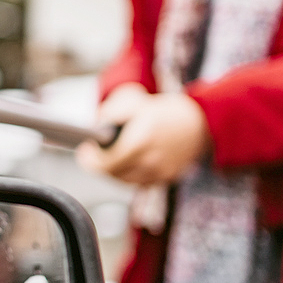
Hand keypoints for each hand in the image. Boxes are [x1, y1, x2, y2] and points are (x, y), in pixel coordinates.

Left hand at [76, 86, 211, 185]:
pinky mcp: (166, 178)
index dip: (91, 160)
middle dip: (100, 164)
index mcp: (141, 140)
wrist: (199, 122)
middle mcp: (151, 160)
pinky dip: (129, 174)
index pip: (106, 162)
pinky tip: (124, 163)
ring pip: (125, 180)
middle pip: (114, 173)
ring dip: (113, 170)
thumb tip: (93, 128)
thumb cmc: (163, 110)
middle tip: (91, 156)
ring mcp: (160, 173)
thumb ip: (109, 114)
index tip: (83, 152)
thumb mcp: (133, 101)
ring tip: (106, 159)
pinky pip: (139, 181)